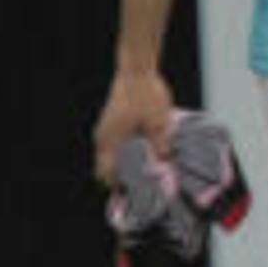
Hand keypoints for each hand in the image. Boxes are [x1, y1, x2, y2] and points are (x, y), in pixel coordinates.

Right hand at [92, 68, 176, 193]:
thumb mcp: (159, 122)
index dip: (119, 189)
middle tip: (144, 188)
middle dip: (122, 180)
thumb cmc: (146, 94)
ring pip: (110, 158)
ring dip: (125, 167)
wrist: (136, 69)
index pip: (106, 175)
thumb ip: (160, 146)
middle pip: (106, 170)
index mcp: (110, 141)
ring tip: (147, 174)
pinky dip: (125, 155)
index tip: (136, 197)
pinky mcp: (111, 124)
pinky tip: (144, 156)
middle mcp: (103, 138)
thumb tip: (165, 167)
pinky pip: (114, 147)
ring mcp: (105, 131)